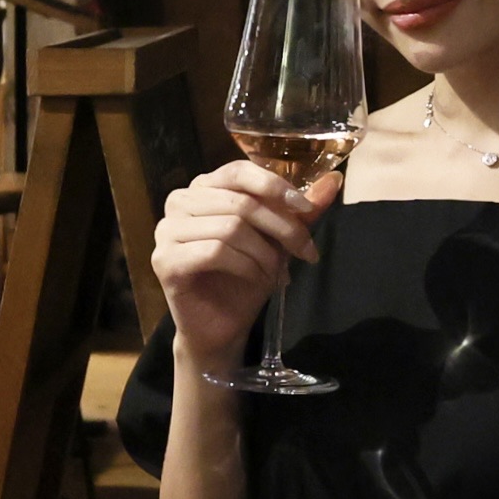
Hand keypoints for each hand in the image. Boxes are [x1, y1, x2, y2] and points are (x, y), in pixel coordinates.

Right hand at [151, 161, 341, 369]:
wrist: (221, 327)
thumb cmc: (245, 279)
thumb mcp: (279, 241)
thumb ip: (301, 212)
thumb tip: (334, 180)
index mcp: (204, 188)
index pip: (239, 171)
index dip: (275, 187)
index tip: (306, 211)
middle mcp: (180, 202)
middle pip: (241, 202)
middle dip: (282, 228)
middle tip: (305, 253)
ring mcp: (166, 230)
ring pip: (231, 227)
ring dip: (264, 253)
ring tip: (276, 272)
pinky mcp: (165, 260)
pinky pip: (215, 252)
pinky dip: (245, 266)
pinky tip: (257, 280)